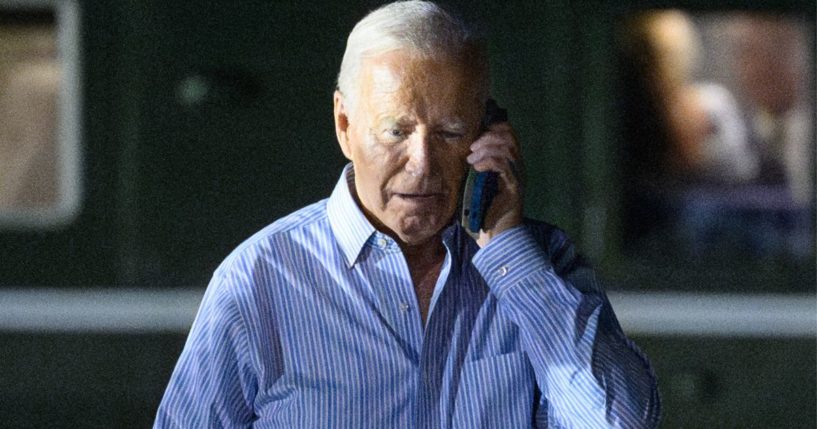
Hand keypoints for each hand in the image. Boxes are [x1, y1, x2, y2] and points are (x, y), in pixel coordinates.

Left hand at [466, 121, 523, 246]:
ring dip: (486, 148)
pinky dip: (488, 162)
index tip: (475, 134)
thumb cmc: (483, 212)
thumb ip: (473, 166)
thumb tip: (459, 151)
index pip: (508, 133)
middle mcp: (517, 167)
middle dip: (488, 136)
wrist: (495, 237)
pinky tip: (476, 168)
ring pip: (508, 148)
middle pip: (510, 136)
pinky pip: (504, 165)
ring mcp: (518, 176)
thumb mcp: (474, 183)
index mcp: (509, 163)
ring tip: (471, 160)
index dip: (493, 127)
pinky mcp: (515, 187)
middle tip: (471, 149)